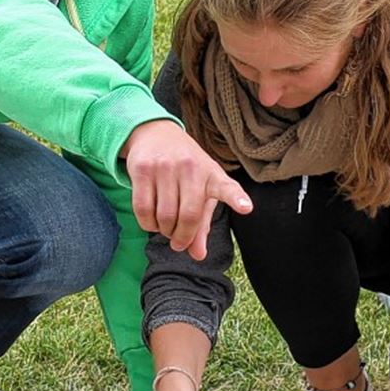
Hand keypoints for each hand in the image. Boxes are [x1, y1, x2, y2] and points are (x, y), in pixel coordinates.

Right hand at [122, 120, 251, 259]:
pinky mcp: (143, 169)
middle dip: (182, 238)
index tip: (246, 207)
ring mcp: (165, 167)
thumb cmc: (185, 170)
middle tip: (178, 243)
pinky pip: (143, 209)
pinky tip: (152, 223)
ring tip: (165, 229)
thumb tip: (198, 255)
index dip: (236, 198)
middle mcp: (190, 168)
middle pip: (188, 216)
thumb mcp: (200, 192)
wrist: (156, 135)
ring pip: (164, 216)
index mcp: (212, 174)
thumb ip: (201, 225)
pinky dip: (147, 224)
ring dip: (164, 232)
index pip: (227, 187)